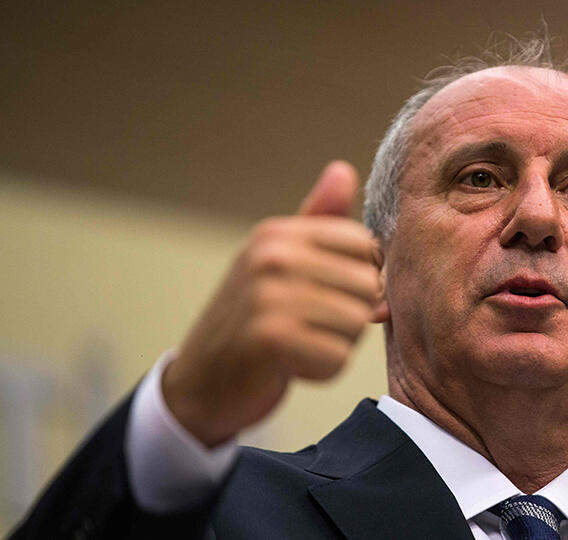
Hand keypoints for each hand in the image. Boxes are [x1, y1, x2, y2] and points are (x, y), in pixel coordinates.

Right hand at [162, 161, 380, 446]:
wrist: (201, 383)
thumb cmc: (253, 319)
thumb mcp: (281, 262)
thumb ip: (318, 221)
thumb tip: (343, 169)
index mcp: (277, 234)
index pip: (364, 245)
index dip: (362, 276)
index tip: (329, 294)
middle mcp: (271, 257)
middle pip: (366, 285)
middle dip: (351, 315)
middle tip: (310, 326)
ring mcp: (267, 295)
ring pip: (356, 322)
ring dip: (337, 344)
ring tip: (300, 343)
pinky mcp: (269, 340)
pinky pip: (337, 357)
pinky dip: (322, 370)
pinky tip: (291, 366)